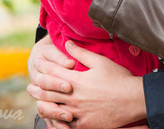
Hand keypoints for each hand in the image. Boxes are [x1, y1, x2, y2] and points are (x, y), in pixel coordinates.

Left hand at [27, 40, 147, 128]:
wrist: (133, 100)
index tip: (37, 65)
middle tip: (30, 87)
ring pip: (53, 110)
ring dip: (43, 105)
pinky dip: (57, 121)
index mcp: (77, 80)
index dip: (42, 67)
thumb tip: (66, 43)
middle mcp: (74, 97)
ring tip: (38, 103)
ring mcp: (78, 113)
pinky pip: (65, 125)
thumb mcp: (100, 62)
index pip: (52, 72)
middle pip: (48, 93)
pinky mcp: (84, 125)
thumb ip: (81, 53)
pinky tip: (55, 118)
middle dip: (37, 89)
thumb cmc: (119, 79)